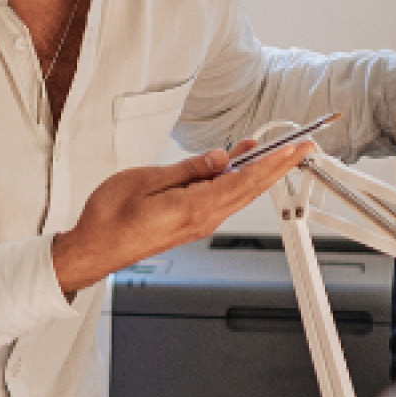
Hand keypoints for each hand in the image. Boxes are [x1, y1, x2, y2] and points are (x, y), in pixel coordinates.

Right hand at [50, 136, 315, 294]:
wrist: (94, 249)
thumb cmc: (109, 218)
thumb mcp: (145, 180)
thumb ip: (186, 170)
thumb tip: (218, 158)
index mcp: (194, 207)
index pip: (245, 180)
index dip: (274, 162)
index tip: (296, 148)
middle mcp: (203, 218)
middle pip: (250, 189)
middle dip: (278, 166)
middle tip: (301, 147)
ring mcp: (198, 223)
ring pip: (238, 194)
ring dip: (258, 172)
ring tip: (273, 150)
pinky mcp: (190, 223)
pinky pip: (223, 199)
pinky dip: (237, 180)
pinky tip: (237, 166)